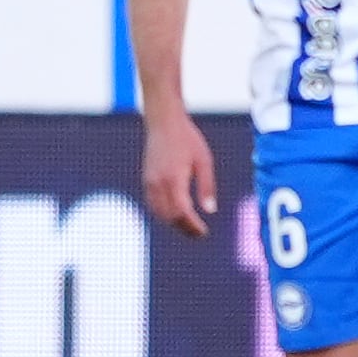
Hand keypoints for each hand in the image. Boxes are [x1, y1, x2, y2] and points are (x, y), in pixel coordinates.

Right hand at [141, 110, 218, 238]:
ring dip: (173, 223)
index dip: (192, 226)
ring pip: (159, 212)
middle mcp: (158, 183)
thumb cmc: (187, 139)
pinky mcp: (146, 180)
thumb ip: (206, 186)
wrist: (163, 123)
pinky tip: (176, 215)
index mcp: (174, 179)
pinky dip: (163, 214)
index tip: (204, 232)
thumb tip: (210, 211)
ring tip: (190, 227)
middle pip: (169, 216)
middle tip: (199, 234)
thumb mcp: (204, 161)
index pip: (182, 212)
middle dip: (184, 228)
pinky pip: (153, 204)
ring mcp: (149, 182)